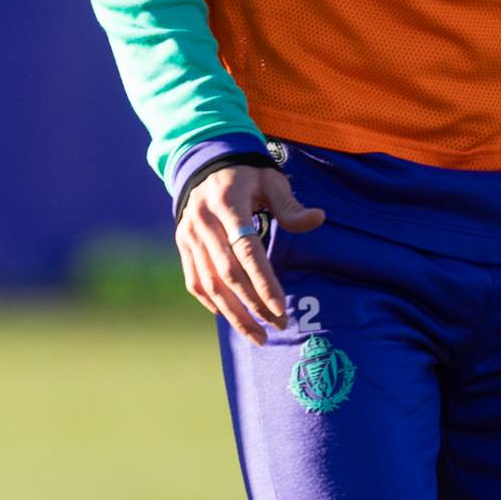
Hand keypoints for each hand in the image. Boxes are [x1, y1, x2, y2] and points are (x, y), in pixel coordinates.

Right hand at [177, 163, 323, 345]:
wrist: (204, 164)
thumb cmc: (246, 177)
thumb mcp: (271, 181)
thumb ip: (290, 205)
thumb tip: (317, 219)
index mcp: (227, 204)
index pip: (246, 250)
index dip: (263, 282)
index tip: (280, 307)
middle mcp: (203, 222)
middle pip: (228, 274)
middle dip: (253, 304)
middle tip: (278, 326)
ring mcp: (189, 235)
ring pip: (210, 283)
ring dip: (233, 313)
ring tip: (257, 336)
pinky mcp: (183, 244)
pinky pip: (195, 281)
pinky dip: (212, 303)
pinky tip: (232, 317)